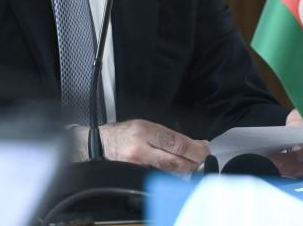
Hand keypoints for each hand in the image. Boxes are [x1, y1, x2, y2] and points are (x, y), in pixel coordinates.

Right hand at [73, 119, 209, 174]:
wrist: (98, 147)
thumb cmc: (121, 135)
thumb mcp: (143, 126)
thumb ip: (165, 135)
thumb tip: (189, 143)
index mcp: (144, 130)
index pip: (175, 142)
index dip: (193, 148)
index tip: (204, 149)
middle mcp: (141, 148)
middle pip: (174, 160)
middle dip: (193, 161)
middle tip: (203, 158)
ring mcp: (137, 165)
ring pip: (168, 171)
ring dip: (184, 169)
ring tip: (192, 165)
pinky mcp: (134, 176)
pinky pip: (158, 177)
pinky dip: (170, 176)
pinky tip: (177, 173)